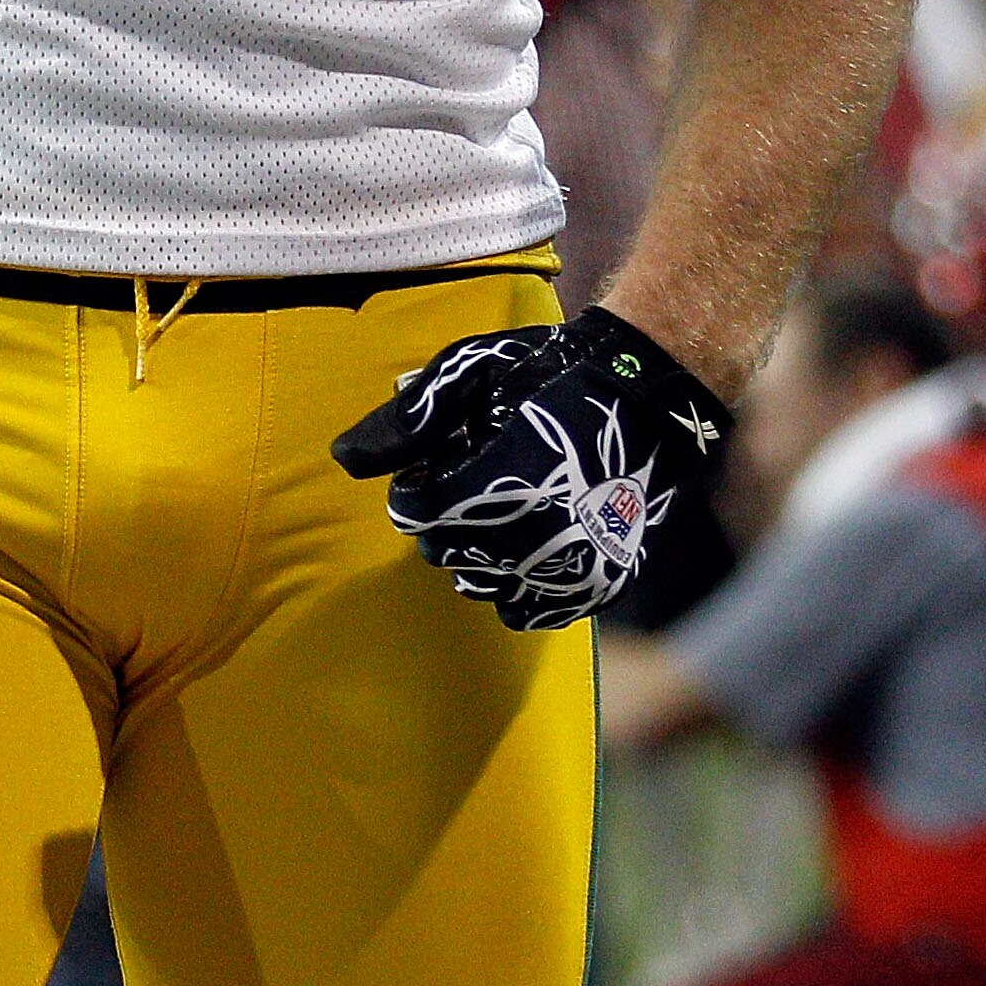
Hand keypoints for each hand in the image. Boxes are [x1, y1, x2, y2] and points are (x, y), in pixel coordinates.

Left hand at [333, 306, 729, 630]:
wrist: (641, 395)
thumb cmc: (547, 375)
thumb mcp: (471, 375)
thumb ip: (408, 421)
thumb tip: (344, 457)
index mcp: (496, 481)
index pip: (416, 512)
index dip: (416, 484)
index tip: (436, 462)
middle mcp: (531, 534)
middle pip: (443, 549)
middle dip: (443, 515)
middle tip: (471, 476)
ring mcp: (567, 565)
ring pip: (481, 583)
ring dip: (476, 550)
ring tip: (500, 505)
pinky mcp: (595, 582)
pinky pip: (529, 610)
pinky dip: (517, 583)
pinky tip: (524, 542)